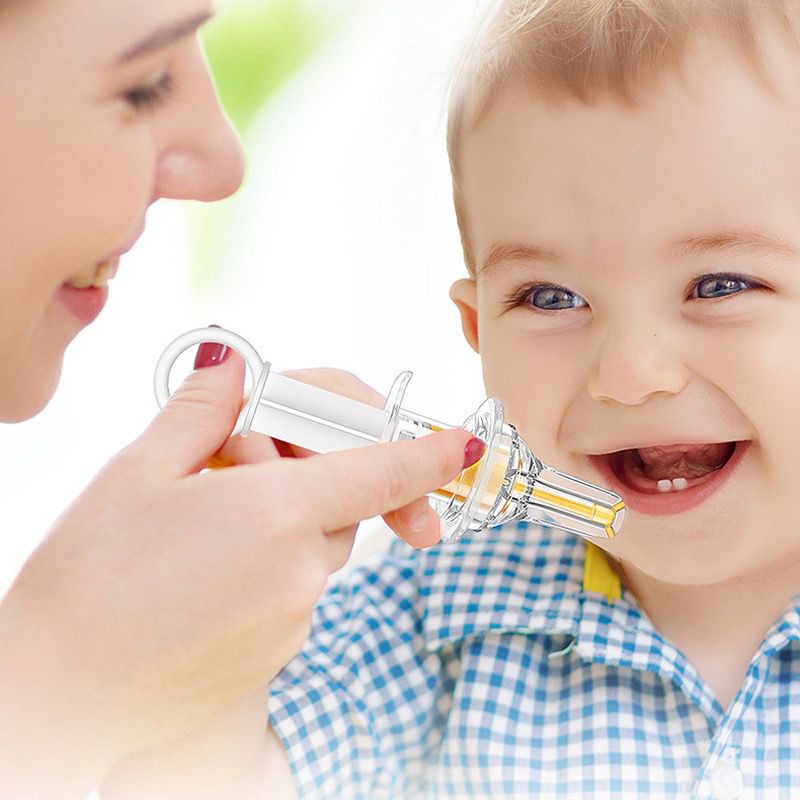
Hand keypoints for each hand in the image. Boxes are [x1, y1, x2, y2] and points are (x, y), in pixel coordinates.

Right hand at [0, 348, 479, 798]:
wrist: (60, 695)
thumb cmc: (88, 581)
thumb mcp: (137, 475)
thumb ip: (201, 411)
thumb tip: (233, 362)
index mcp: (275, 512)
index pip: (381, 471)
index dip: (428, 454)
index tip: (464, 445)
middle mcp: (300, 569)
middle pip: (340, 499)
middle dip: (306, 470)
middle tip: (237, 463)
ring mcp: (293, 618)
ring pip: (316, 543)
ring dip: (282, 519)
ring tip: (202, 525)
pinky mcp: (278, 651)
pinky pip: (294, 587)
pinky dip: (268, 565)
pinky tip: (203, 571)